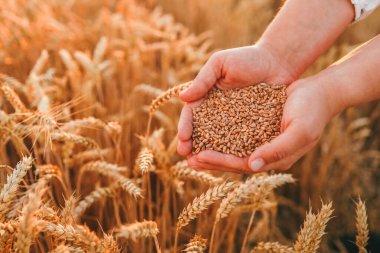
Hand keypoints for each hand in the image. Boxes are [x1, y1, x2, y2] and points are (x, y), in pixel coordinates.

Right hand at [176, 45, 296, 172]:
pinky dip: (231, 153)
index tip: (183, 139)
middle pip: (200, 132)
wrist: (278, 62)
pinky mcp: (250, 129)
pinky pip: (238, 142)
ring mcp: (233, 123)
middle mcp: (216, 113)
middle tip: (188, 159)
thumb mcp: (221, 64)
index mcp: (206, 98)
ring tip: (200, 165)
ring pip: (217, 141)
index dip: (185, 128)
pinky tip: (227, 163)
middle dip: (192, 146)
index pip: (191, 116)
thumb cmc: (247, 58)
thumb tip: (183, 97)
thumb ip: (203, 80)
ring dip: (208, 154)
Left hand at [179, 74, 338, 172]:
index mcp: (274, 159)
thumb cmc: (312, 112)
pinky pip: (234, 131)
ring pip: (230, 146)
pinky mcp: (256, 125)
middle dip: (209, 158)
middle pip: (232, 158)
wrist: (319, 92)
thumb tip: (252, 166)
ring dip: (210, 146)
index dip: (220, 161)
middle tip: (186, 158)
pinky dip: (218, 131)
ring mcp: (260, 139)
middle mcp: (264, 152)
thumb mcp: (298, 132)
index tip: (198, 156)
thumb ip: (277, 150)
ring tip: (190, 145)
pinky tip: (204, 127)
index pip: (242, 164)